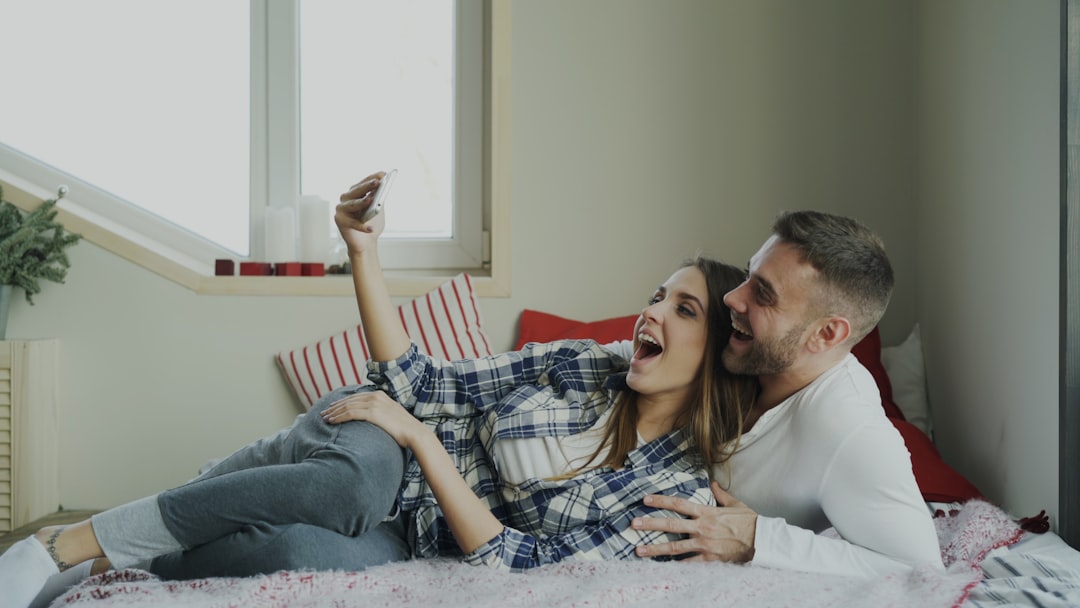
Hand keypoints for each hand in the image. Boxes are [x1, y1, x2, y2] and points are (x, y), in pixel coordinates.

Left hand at [321, 389, 426, 448]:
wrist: (414, 433)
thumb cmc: (404, 428)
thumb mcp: (391, 415)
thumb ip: (380, 413)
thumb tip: (371, 418)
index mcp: (380, 395)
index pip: (355, 396)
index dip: (342, 402)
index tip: (332, 407)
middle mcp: (376, 396)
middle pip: (349, 400)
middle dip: (334, 406)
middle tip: (323, 412)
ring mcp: (374, 404)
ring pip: (347, 406)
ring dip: (334, 412)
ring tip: (324, 418)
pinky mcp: (373, 413)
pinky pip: (350, 413)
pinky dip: (339, 417)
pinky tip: (332, 421)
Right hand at [335, 171, 387, 255]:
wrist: (366, 243)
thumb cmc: (371, 224)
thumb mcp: (377, 209)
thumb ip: (378, 199)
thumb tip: (383, 189)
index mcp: (355, 194)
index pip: (363, 183)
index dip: (372, 178)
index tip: (383, 174)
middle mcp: (346, 199)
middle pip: (356, 191)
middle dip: (367, 186)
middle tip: (377, 182)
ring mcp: (341, 209)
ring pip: (352, 204)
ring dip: (362, 202)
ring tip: (371, 200)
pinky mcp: (340, 221)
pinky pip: (352, 223)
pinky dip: (362, 226)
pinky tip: (370, 229)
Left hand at [632, 481, 757, 562]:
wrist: (762, 541)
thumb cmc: (750, 522)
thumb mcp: (735, 504)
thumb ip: (721, 494)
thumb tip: (712, 483)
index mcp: (706, 512)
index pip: (679, 504)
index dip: (661, 501)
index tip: (645, 500)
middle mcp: (702, 527)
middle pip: (671, 525)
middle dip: (650, 524)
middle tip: (634, 524)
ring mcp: (704, 544)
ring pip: (675, 547)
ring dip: (655, 549)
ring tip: (639, 551)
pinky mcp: (709, 559)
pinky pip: (688, 564)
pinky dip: (675, 566)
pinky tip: (661, 568)